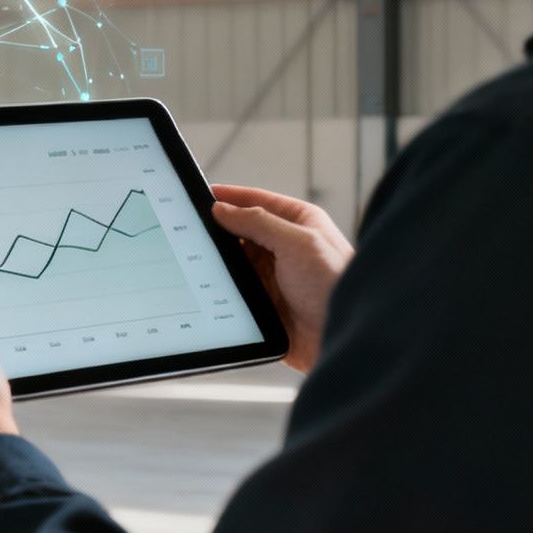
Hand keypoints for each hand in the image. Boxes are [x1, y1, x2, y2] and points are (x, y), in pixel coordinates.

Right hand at [210, 184, 354, 374]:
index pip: (257, 202)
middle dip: (219, 229)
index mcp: (299, 224)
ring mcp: (272, 275)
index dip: (229, 197)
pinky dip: (220, 285)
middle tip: (192, 227)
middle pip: (241, 230)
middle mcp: (285, 247)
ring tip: (197, 256)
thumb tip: (223, 209)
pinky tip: (208, 283)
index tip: (201, 193)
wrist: (340, 338)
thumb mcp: (299, 243)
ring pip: (234, 260)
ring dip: (219, 260)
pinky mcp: (263, 301)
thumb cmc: (335, 286)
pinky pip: (233, 288)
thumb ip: (259, 222)